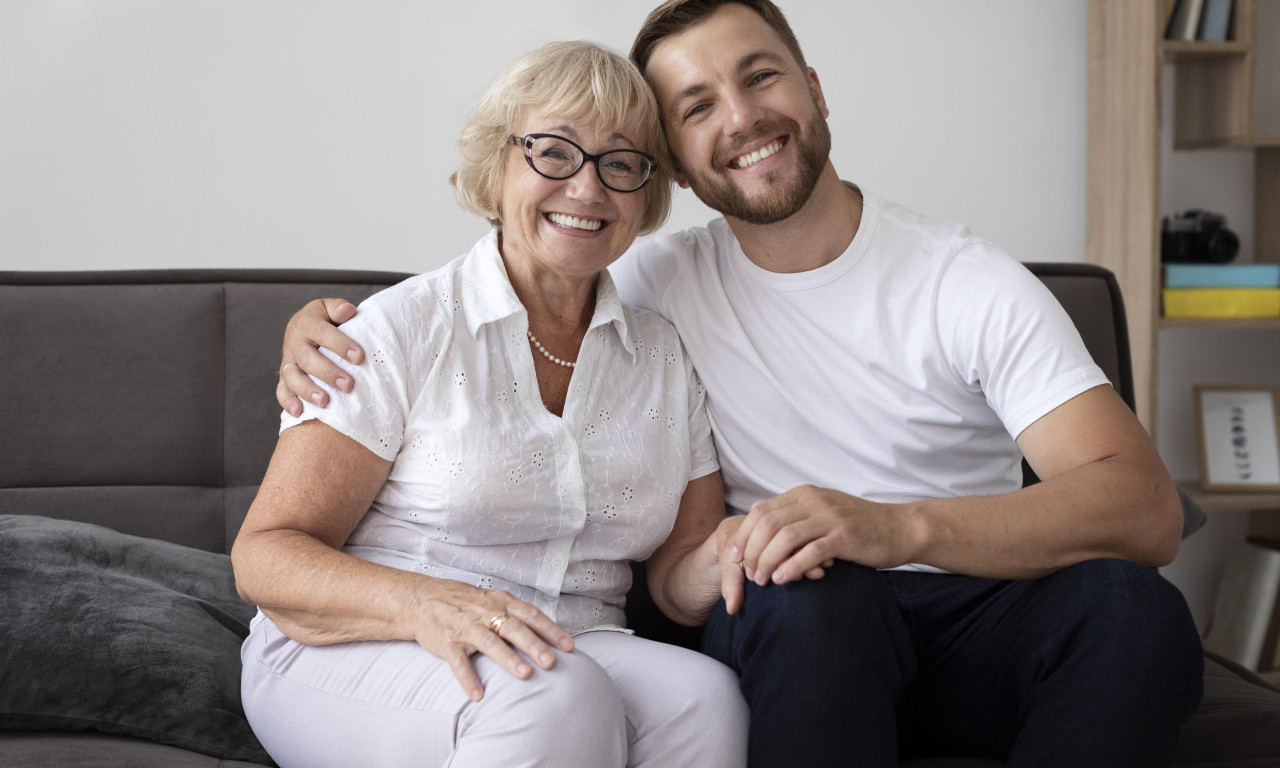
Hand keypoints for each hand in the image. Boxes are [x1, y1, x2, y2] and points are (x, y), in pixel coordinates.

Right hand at [276, 298, 363, 415]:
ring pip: (292, 377)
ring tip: (324, 401)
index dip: (340, 344)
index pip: (322, 332)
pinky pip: (282, 390)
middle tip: (348, 385)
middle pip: (307, 358)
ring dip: (307, 390)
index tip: (359, 357)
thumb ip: (338, 308)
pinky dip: (288, 402)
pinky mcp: (284, 376)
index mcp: (306, 322)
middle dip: (328, 373)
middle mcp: (294, 342)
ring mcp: (288, 361)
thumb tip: (348, 311)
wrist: (306, 328)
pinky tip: (300, 411)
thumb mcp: (330, 308)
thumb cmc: (326, 320)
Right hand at [409, 580, 574, 701]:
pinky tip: (478, 694)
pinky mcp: (447, 642)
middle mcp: (484, 612)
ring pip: (489, 642)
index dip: (550, 629)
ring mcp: (465, 627)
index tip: (568, 646)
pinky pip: (458, 662)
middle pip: (513, 627)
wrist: (422, 600)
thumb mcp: (492, 601)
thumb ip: (516, 614)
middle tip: (551, 661)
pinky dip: (467, 678)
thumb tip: (548, 634)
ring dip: (508, 659)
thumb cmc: (464, 603)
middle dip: (534, 644)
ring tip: (525, 674)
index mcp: (500, 601)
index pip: (530, 614)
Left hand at [728, 485, 914, 586]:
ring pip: (785, 536)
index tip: (735, 558)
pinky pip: (811, 551)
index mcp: (804, 494)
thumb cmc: (858, 526)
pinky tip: (782, 580)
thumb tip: (759, 527)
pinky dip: (792, 566)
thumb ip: (794, 517)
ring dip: (767, 561)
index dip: (743, 536)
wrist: (900, 528)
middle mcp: (813, 501)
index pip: (760, 511)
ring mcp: (830, 517)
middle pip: (767, 523)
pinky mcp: (845, 536)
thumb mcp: (822, 513)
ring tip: (762, 581)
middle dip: (751, 551)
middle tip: (748, 575)